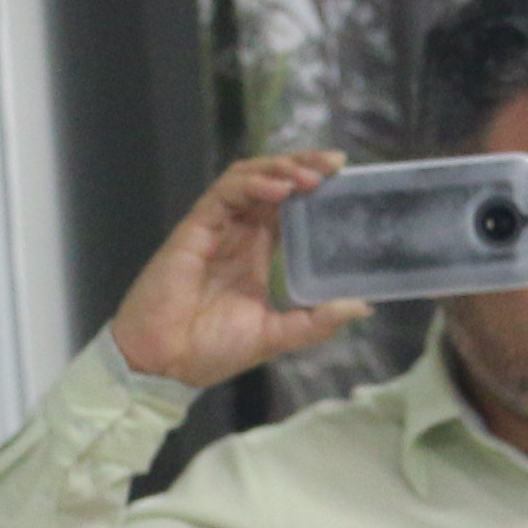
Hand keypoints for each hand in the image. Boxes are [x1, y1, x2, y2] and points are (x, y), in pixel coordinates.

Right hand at [105, 153, 372, 392]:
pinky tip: (279, 189)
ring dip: (281, 169)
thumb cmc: (210, 351)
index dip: (314, 188)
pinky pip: (224, 193)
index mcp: (257, 254)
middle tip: (336, 162)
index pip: (289, 207)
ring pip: (249, 178)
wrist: (165, 365)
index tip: (345, 177)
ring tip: (311, 175)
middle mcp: (239, 235)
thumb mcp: (276, 335)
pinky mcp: (195, 229)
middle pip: (273, 183)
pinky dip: (252, 184)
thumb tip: (362, 305)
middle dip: (304, 165)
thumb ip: (316, 322)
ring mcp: (217, 229)